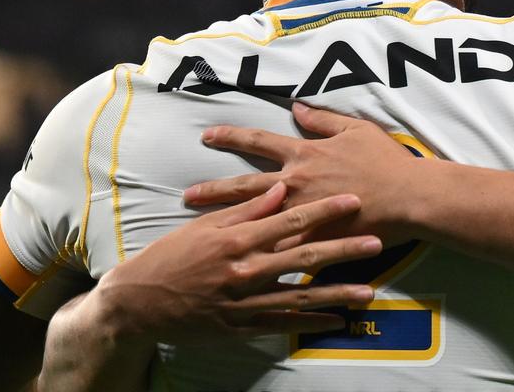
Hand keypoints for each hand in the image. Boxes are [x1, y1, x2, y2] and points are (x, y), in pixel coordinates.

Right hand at [93, 181, 381, 345]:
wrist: (136, 303)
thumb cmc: (171, 257)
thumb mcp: (205, 226)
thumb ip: (246, 208)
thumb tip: (279, 186)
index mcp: (236, 239)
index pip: (289, 220)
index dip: (324, 209)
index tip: (354, 201)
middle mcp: (244, 270)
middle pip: (303, 256)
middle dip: (342, 249)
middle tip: (376, 242)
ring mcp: (243, 302)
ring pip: (299, 295)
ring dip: (336, 293)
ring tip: (369, 293)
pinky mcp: (239, 327)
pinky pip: (282, 325)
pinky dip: (310, 323)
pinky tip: (336, 321)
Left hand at [186, 103, 420, 243]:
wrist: (409, 197)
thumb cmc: (386, 161)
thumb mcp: (356, 129)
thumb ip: (323, 120)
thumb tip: (297, 107)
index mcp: (304, 154)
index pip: (258, 141)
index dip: (231, 136)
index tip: (207, 136)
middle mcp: (295, 183)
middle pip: (245, 186)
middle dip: (214, 189)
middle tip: (187, 195)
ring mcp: (301, 214)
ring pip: (255, 220)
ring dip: (226, 224)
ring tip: (201, 229)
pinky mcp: (313, 241)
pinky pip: (282, 253)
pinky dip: (262, 259)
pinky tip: (241, 268)